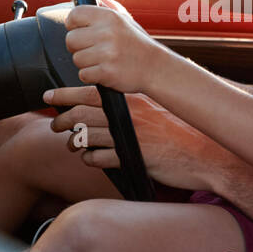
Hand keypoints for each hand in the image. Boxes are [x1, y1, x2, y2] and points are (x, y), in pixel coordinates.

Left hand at [44, 86, 233, 191]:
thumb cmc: (182, 132)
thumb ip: (135, 105)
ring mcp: (128, 137)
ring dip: (73, 142)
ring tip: (72, 145)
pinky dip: (90, 159)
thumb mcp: (158, 110)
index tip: (48, 95)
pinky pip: (98, 159)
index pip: (89, 92)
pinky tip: (92, 159)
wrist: (204, 154)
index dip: (64, 94)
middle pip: (80, 114)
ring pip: (85, 136)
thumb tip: (112, 102)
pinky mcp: (130, 158)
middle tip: (55, 125)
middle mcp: (127, 115)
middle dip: (61, 120)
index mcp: (132, 100)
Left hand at [63, 4, 166, 93]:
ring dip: (86, 63)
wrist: (157, 68)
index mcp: (110, 17)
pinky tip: (105, 71)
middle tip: (94, 50)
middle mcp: (107, 33)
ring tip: (103, 61)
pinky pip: (83, 75)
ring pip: (76, 59)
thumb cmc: (138, 44)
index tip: (80, 30)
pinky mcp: (106, 72)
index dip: (73, 24)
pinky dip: (92, 76)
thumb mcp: (125, 19)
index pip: (74, 15)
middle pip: (70, 39)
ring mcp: (107, 53)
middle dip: (78, 47)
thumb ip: (106, 5)